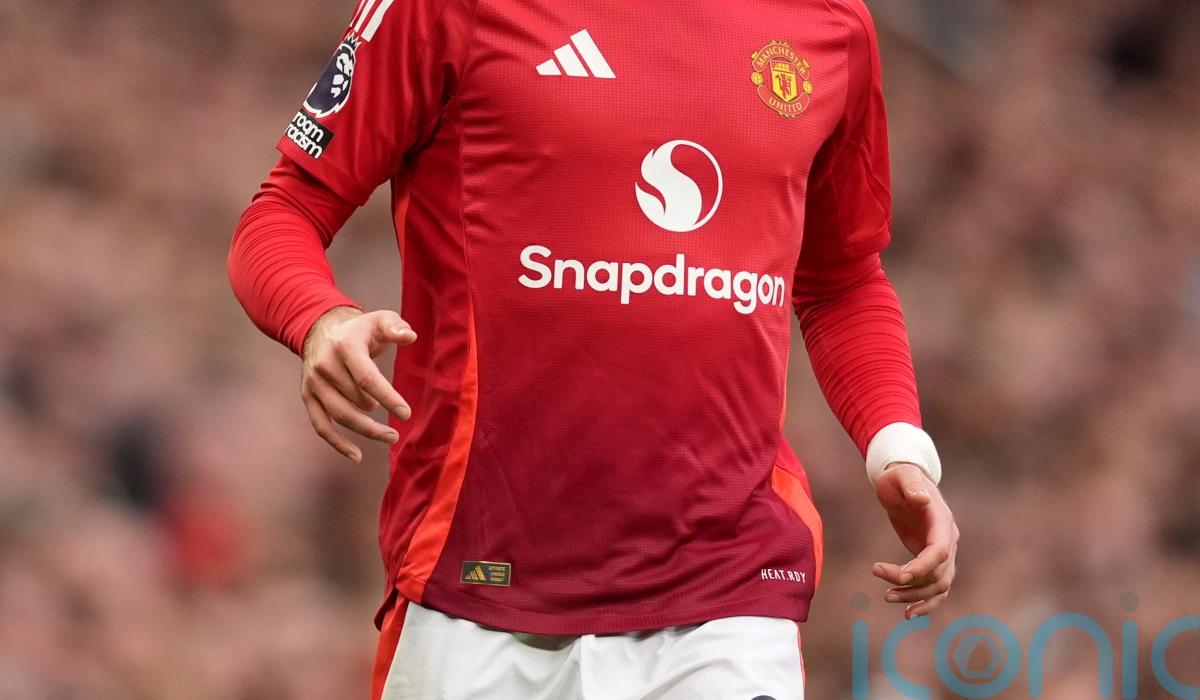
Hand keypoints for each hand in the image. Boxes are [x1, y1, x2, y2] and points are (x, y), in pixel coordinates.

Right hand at [300, 306, 416, 462]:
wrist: (322, 330)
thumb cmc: (360, 329)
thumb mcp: (380, 319)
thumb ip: (396, 327)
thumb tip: (410, 336)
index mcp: (345, 347)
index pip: (367, 378)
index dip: (388, 398)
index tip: (406, 414)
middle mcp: (325, 366)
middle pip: (355, 399)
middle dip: (379, 412)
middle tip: (399, 422)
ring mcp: (314, 383)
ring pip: (341, 415)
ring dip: (366, 430)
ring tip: (390, 436)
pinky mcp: (308, 396)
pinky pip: (321, 425)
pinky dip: (338, 443)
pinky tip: (357, 456)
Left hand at [872, 462, 958, 618]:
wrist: (903, 481)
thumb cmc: (899, 477)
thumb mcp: (901, 476)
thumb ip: (911, 485)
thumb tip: (922, 498)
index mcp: (942, 521)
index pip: (939, 551)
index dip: (922, 567)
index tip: (899, 576)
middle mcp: (949, 540)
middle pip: (937, 572)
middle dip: (909, 581)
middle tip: (877, 572)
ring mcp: (944, 552)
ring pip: (938, 585)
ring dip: (915, 596)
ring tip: (887, 597)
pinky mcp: (933, 560)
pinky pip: (936, 587)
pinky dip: (926, 603)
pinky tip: (908, 613)